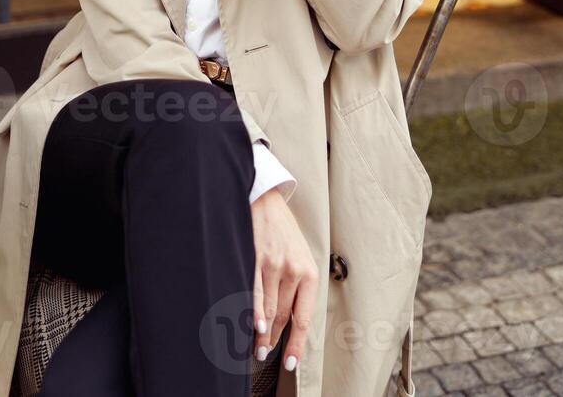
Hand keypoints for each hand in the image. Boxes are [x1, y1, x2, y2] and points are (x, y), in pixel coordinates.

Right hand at [249, 190, 316, 372]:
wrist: (266, 199)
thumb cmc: (282, 232)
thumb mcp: (299, 256)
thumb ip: (296, 285)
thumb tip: (286, 319)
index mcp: (309, 273)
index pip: (303, 318)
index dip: (296, 343)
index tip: (290, 363)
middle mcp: (293, 270)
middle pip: (283, 316)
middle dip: (273, 340)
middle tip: (265, 354)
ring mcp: (274, 264)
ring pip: (268, 308)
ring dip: (262, 332)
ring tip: (257, 348)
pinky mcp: (256, 256)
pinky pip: (254, 290)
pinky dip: (254, 310)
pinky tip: (253, 325)